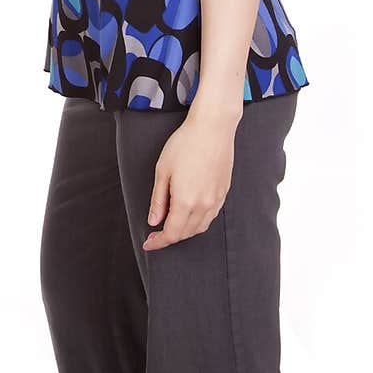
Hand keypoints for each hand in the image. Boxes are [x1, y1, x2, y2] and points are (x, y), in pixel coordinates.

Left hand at [142, 106, 239, 251]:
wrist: (213, 128)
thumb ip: (158, 200)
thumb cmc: (185, 145)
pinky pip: (210, 216)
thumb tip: (154, 221)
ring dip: (184, 231)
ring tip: (170, 224)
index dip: (159, 242)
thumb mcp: (162, 171)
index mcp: (186, 201)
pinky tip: (189, 214)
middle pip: (186, 233)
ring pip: (200, 227)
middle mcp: (204, 205)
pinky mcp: (223, 193)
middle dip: (170, 237)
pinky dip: (198, 222)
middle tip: (155, 233)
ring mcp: (216, 200)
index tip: (149, 244)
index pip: (172, 233)